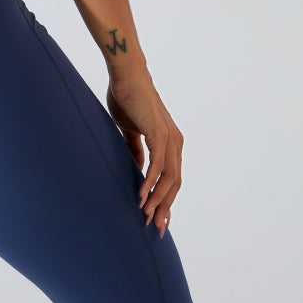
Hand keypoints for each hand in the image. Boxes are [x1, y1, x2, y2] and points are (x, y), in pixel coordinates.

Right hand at [105, 69, 183, 237]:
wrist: (126, 74)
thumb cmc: (128, 99)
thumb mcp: (131, 131)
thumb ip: (136, 149)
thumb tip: (137, 169)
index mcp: (170, 142)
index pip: (172, 179)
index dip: (166, 200)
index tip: (158, 220)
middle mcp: (175, 142)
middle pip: (175, 183)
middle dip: (165, 207)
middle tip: (155, 228)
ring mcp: (169, 138)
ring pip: (169, 178)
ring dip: (158, 199)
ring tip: (146, 215)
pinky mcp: (158, 133)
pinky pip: (158, 165)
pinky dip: (150, 182)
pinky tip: (142, 196)